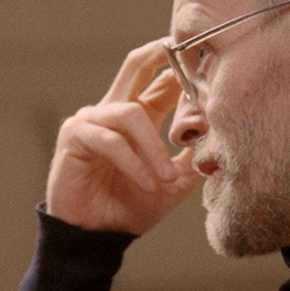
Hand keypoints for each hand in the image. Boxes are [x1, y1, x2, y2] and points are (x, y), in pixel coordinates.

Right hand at [46, 40, 199, 234]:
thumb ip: (191, 157)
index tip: (212, 71)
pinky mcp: (74, 136)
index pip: (164, 80)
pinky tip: (149, 184)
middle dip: (160, 53)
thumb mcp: (174, 184)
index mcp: (141, 115)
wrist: (98, 238)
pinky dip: (134, 163)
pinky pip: (110, 140)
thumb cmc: (132, 208)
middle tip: (184, 53)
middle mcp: (116, 110)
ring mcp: (93, 119)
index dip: (185, 73)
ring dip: (154, 147)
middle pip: (137, 65)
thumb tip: (215, 132)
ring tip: (167, 178)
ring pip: (130, 113)